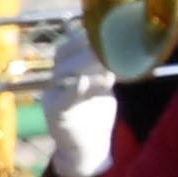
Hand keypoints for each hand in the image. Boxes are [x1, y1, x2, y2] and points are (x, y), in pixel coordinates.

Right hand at [40, 31, 117, 176]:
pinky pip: (62, 99)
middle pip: (63, 55)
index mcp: (67, 71)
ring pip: (63, 74)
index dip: (83, 36)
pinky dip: (73, 90)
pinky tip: (83, 82)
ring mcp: (53, 96)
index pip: (69, 46)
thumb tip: (124, 44)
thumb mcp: (103, 86)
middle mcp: (57, 80)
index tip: (104, 29)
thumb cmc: (96, 112)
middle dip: (85, 47)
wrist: (87, 147)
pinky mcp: (55, 114)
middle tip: (108, 44)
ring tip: (105, 62)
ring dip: (84, 65)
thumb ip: (106, 67)